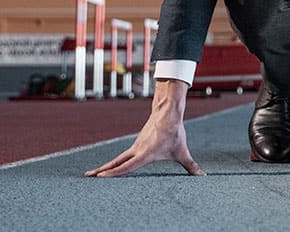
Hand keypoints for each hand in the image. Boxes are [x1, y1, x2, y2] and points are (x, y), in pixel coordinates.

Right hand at [85, 79, 204, 176]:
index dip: (114, 173)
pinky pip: (122, 156)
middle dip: (101, 171)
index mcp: (145, 153)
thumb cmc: (175, 132)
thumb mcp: (182, 151)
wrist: (168, 112)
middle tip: (87, 177)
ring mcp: (135, 146)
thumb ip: (191, 166)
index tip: (100, 177)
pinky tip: (108, 168)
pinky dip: (113, 163)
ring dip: (105, 167)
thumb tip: (202, 176)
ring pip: (117, 159)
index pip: (127, 166)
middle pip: (116, 162)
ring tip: (92, 175)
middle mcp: (137, 150)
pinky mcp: (136, 144)